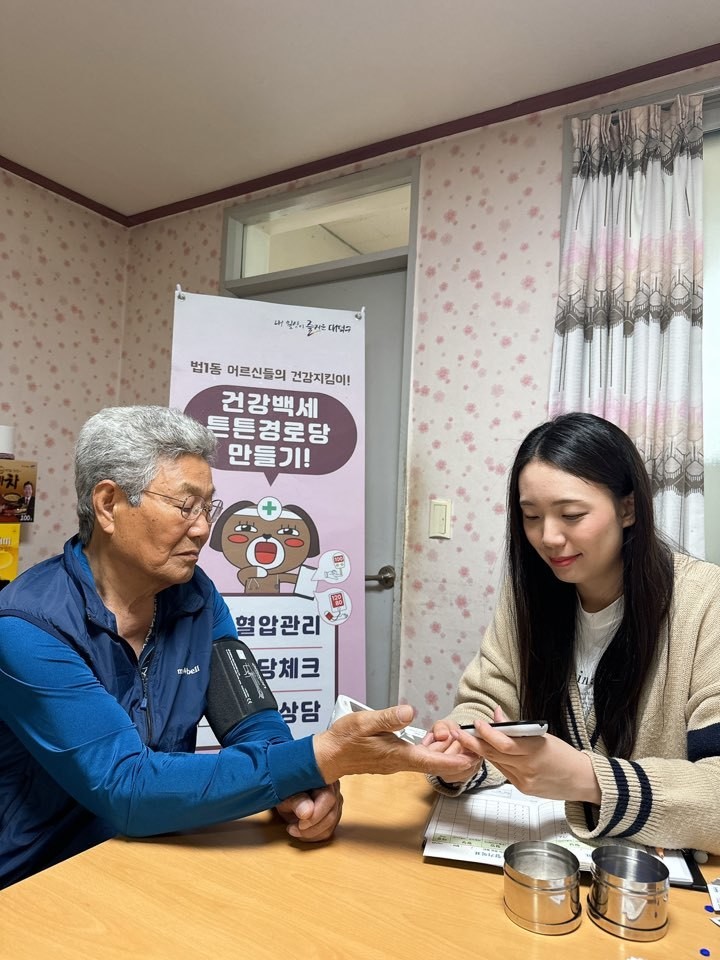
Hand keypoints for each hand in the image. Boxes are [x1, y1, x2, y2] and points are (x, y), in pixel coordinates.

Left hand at [275, 782, 342, 841]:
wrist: (284, 789)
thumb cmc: (283, 788)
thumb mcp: (285, 794)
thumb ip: (296, 801)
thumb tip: (306, 813)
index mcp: (323, 777)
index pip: (328, 798)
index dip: (316, 815)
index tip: (300, 824)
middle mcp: (334, 788)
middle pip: (331, 814)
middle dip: (311, 828)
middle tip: (292, 829)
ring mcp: (336, 801)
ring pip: (331, 825)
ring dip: (311, 833)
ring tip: (293, 829)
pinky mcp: (334, 813)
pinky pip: (329, 830)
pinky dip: (314, 835)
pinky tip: (301, 832)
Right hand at [313, 704, 480, 783]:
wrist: (328, 756)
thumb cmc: (344, 739)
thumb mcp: (364, 722)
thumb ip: (387, 718)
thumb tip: (409, 712)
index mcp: (398, 755)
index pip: (431, 761)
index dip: (454, 760)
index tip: (473, 757)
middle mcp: (401, 762)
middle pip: (437, 763)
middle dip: (455, 751)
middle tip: (462, 732)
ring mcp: (398, 762)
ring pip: (430, 760)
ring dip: (445, 749)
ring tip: (451, 731)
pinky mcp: (395, 759)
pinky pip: (420, 757)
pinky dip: (432, 748)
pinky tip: (433, 736)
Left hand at [472, 710, 600, 802]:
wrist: (582, 780)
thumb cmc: (565, 755)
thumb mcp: (542, 736)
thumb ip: (517, 729)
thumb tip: (496, 715)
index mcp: (534, 750)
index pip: (503, 743)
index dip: (486, 733)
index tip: (476, 723)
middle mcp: (527, 767)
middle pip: (494, 754)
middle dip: (474, 742)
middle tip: (459, 732)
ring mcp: (524, 780)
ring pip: (496, 763)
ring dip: (481, 751)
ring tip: (467, 740)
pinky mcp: (522, 789)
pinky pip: (504, 772)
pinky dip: (495, 761)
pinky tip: (487, 753)